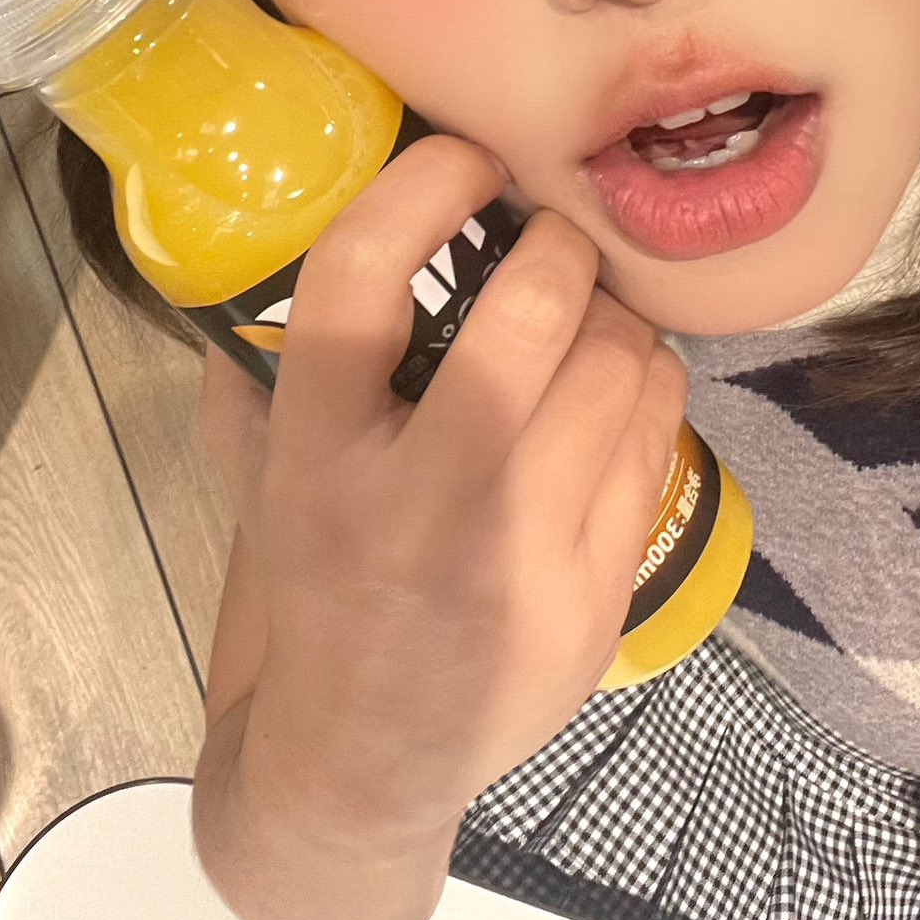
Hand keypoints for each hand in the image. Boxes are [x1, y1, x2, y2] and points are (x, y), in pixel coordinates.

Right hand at [224, 134, 687, 846]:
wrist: (362, 762)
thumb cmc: (311, 588)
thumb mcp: (259, 482)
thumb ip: (263, 366)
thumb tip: (301, 222)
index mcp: (317, 456)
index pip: (361, 282)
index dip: (423, 188)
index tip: (465, 157)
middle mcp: (421, 500)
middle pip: (531, 315)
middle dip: (561, 247)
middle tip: (555, 239)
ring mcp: (521, 555)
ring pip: (616, 364)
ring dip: (615, 313)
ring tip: (592, 315)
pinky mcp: (595, 596)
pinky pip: (659, 432)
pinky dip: (651, 380)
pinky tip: (622, 383)